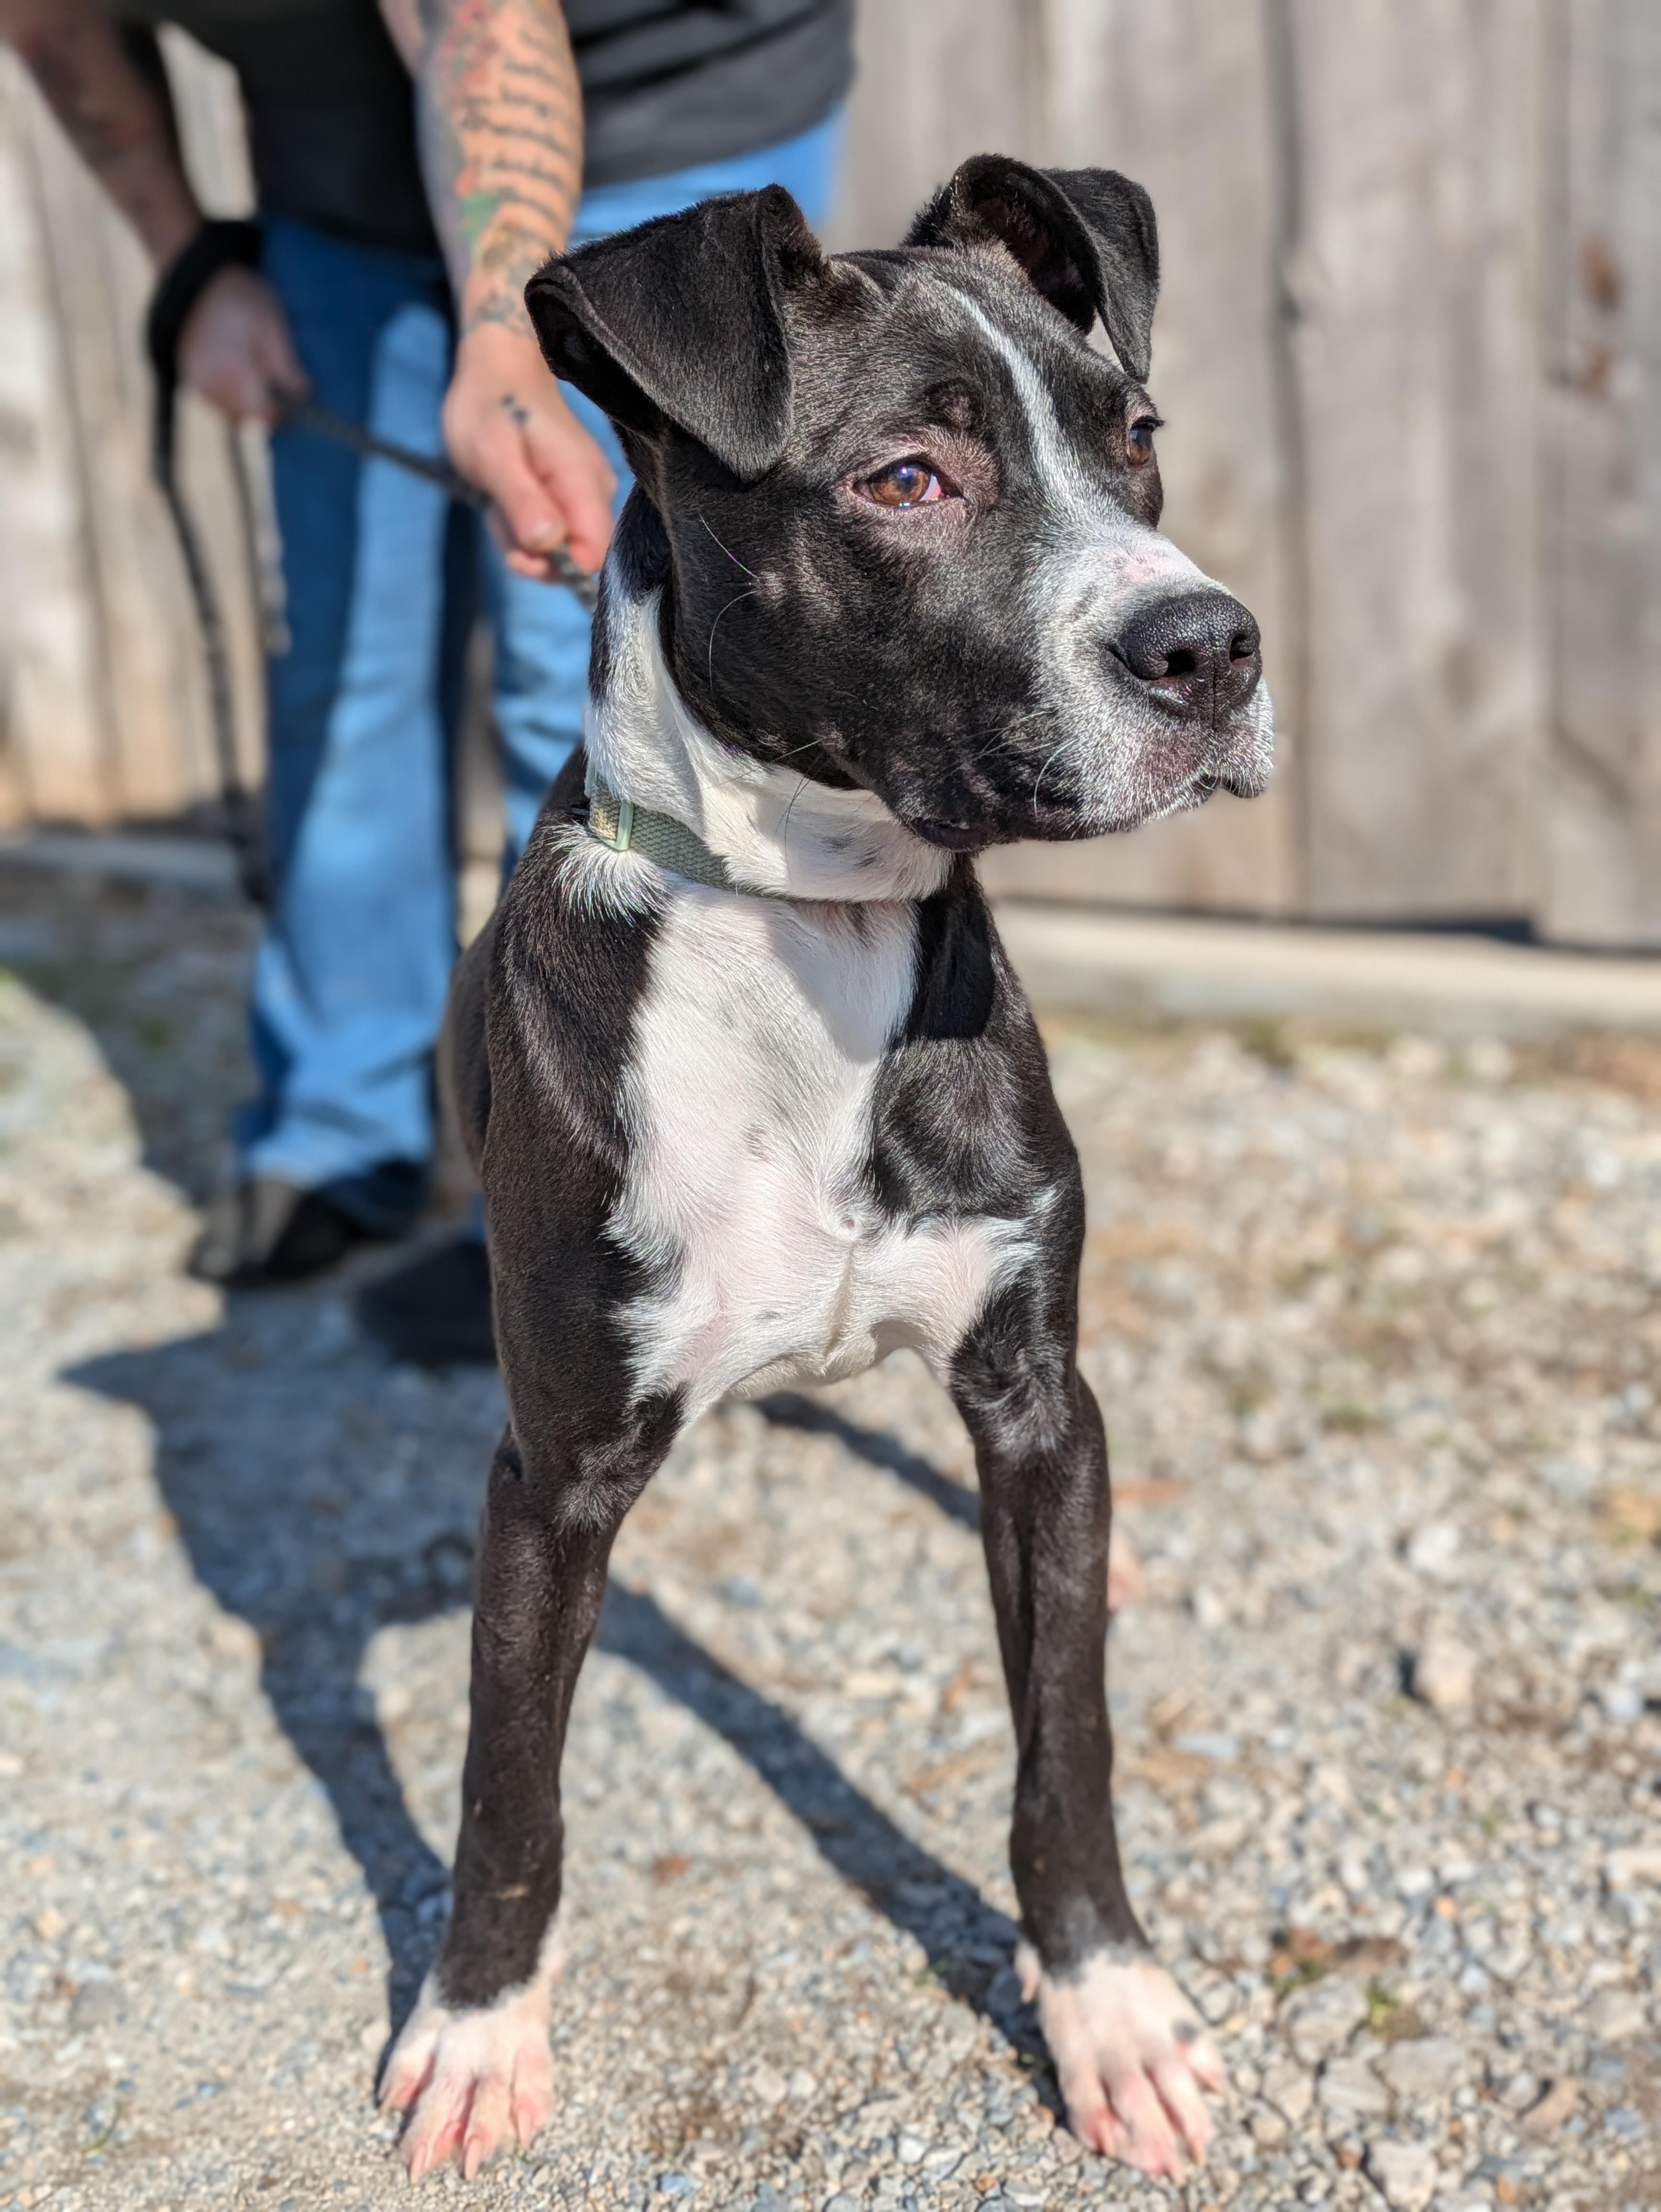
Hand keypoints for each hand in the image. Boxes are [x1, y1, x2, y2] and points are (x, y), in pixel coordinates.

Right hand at [177, 264, 308, 423]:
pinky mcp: (187, 376)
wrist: (196, 276)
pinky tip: (235, 369)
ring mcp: (195, 382)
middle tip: (277, 383)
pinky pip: (213, 400)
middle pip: (247, 417)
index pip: (267, 416)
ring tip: (254, 372)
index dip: (286, 412)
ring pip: (229, 412)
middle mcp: (210, 384)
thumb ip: (287, 365)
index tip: (296, 398)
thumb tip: (305, 395)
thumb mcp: (272, 324)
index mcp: (234, 374)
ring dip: (246, 402)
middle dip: (265, 407)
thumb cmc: (241, 296)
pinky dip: (228, 394)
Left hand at [443, 323, 615, 580]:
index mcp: (581, 481)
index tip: (518, 553)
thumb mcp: (493, 455)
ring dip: (519, 536)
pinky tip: (506, 494)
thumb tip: (547, 545)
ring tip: (499, 495)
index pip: (594, 554)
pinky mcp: (570, 495)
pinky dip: (520, 524)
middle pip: (576, 557)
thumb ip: (522, 500)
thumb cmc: (491, 406)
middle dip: (531, 552)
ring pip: (558, 547)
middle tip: (499, 513)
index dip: (557, 567)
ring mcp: (584, 493)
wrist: (498, 369)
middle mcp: (594, 491)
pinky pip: (550, 531)